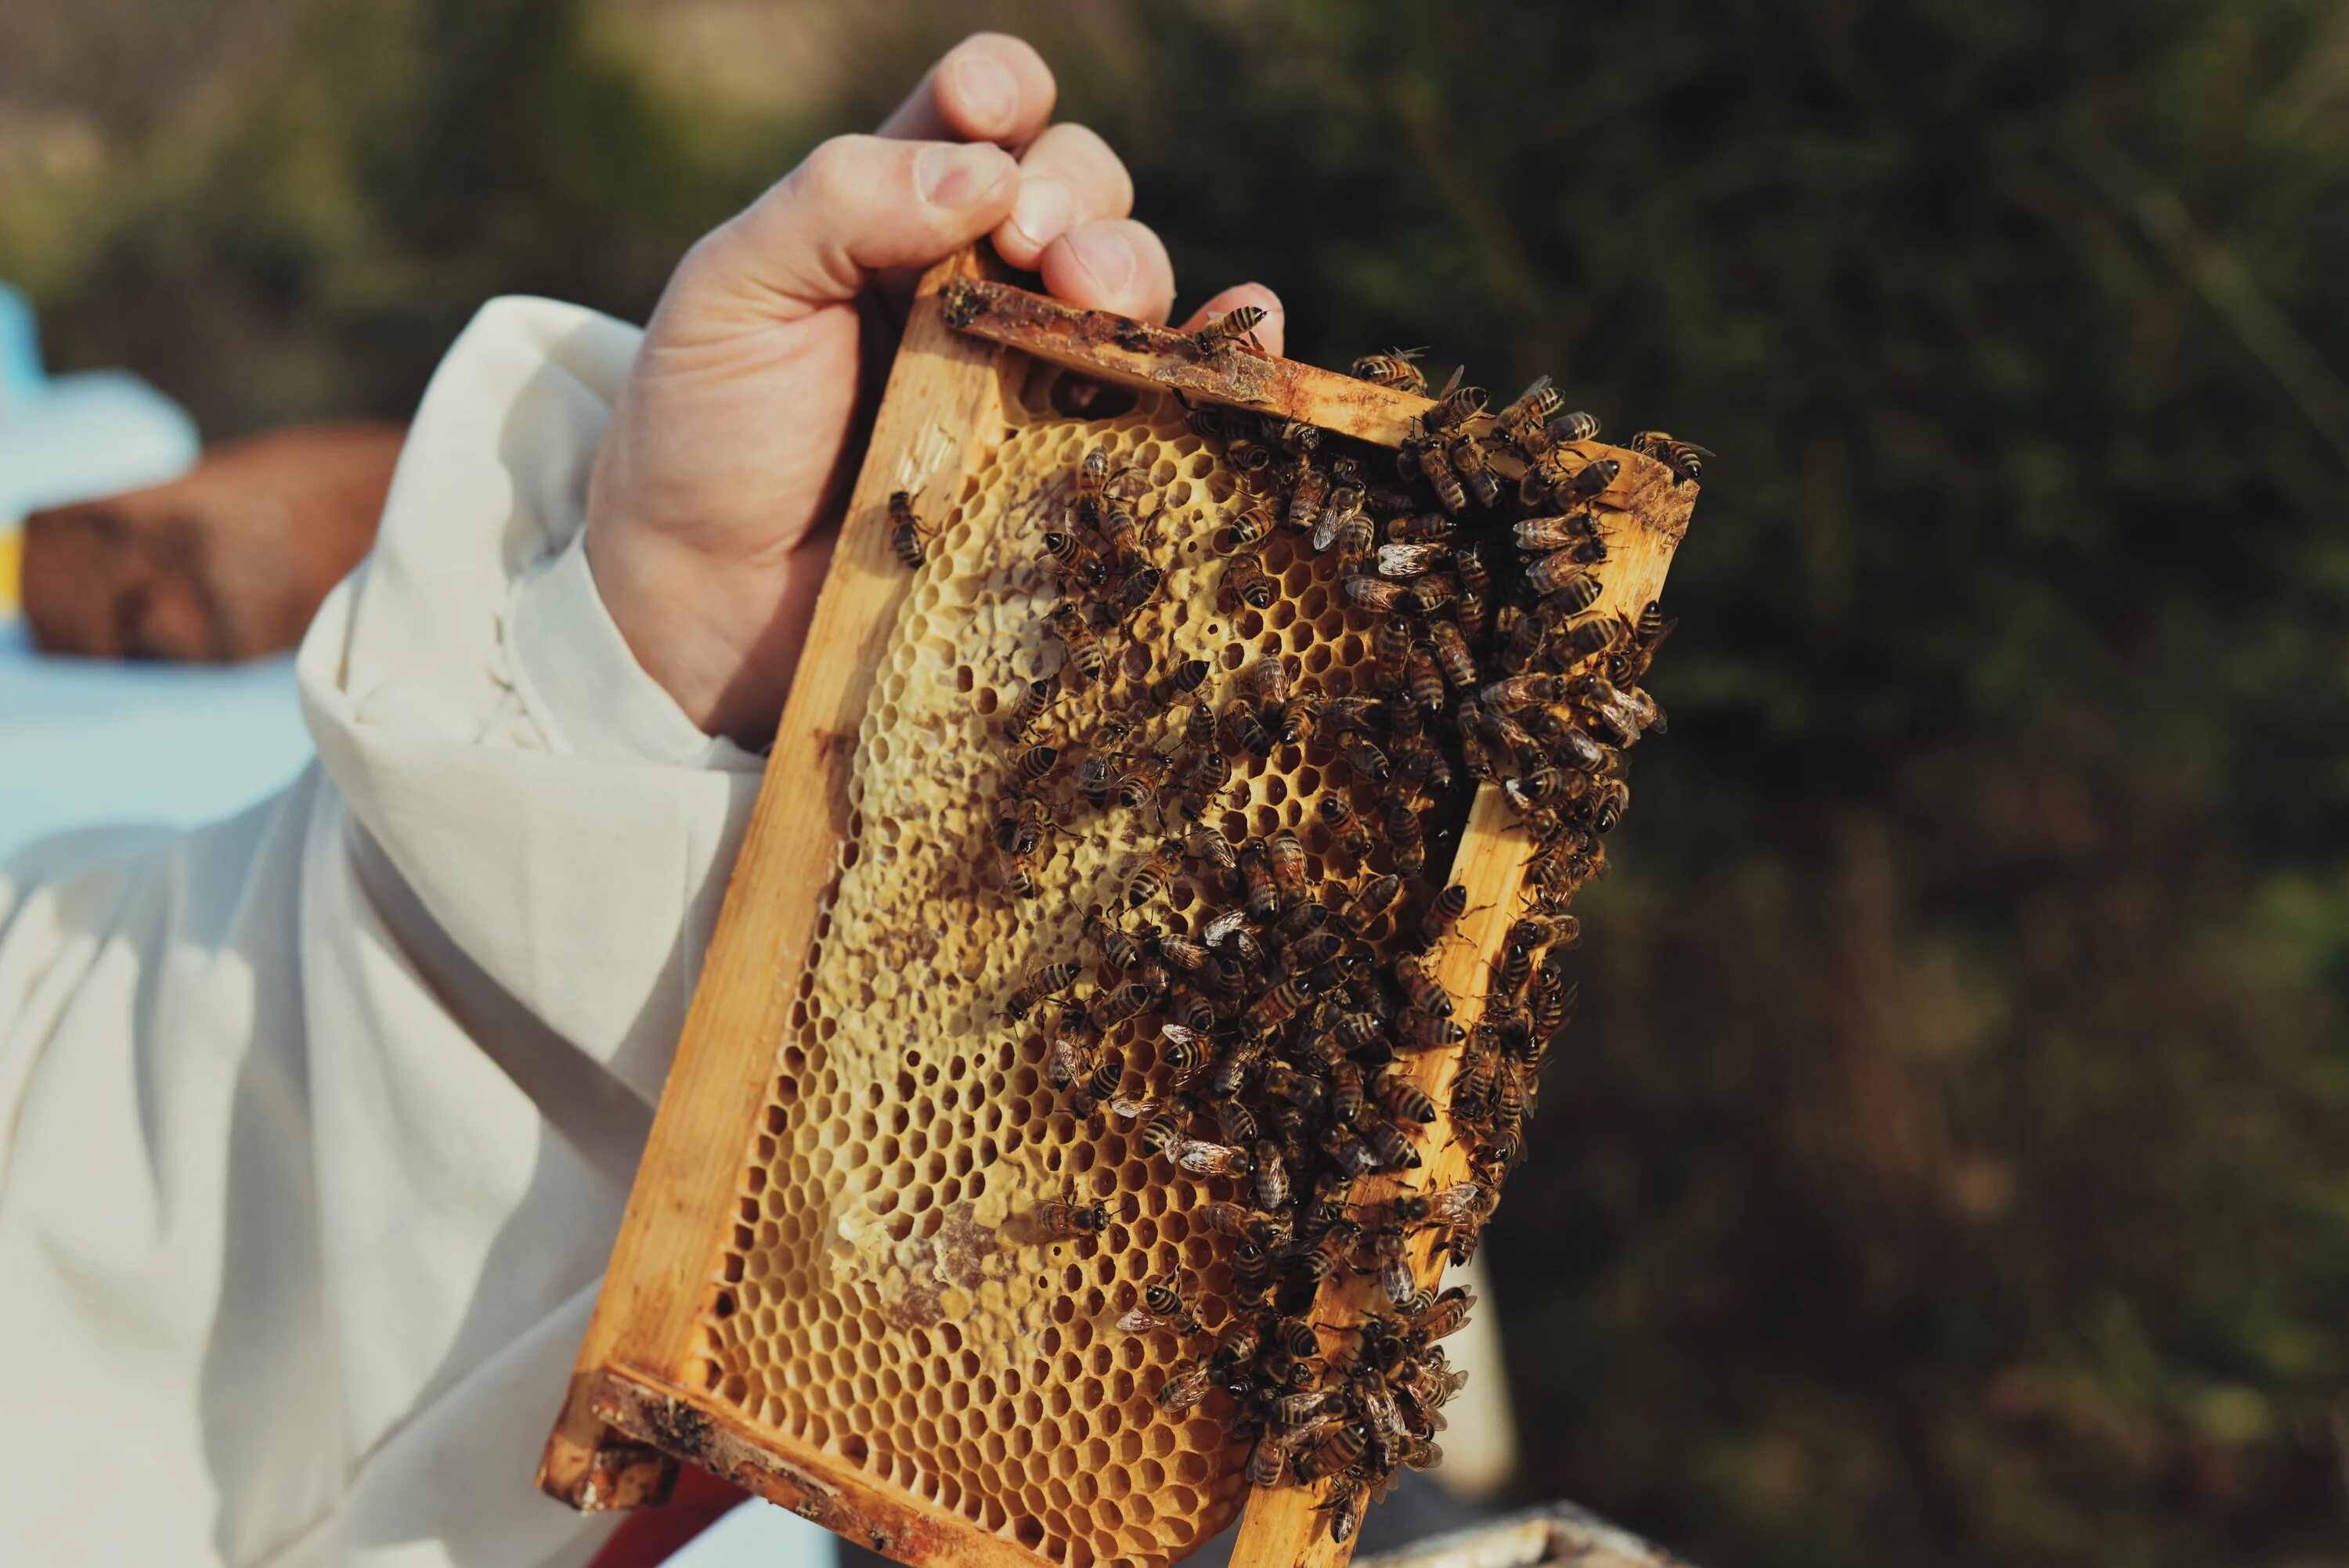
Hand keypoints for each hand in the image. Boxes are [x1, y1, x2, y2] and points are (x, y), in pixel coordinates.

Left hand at [584, 32, 1285, 748]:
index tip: (986, 107)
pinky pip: (1173, 393)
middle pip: (1078, 189)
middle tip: (1038, 244)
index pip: (979, 116)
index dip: (998, 92)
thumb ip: (837, 204)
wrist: (707, 601)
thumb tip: (987, 170)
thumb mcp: (735, 291)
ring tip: (1098, 301)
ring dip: (1136, 270)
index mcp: (894, 211)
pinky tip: (1250, 327)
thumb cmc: (707, 431)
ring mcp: (1033, 373)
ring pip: (1132, 282)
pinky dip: (1226, 352)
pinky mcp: (1070, 463)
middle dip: (1076, 195)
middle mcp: (981, 279)